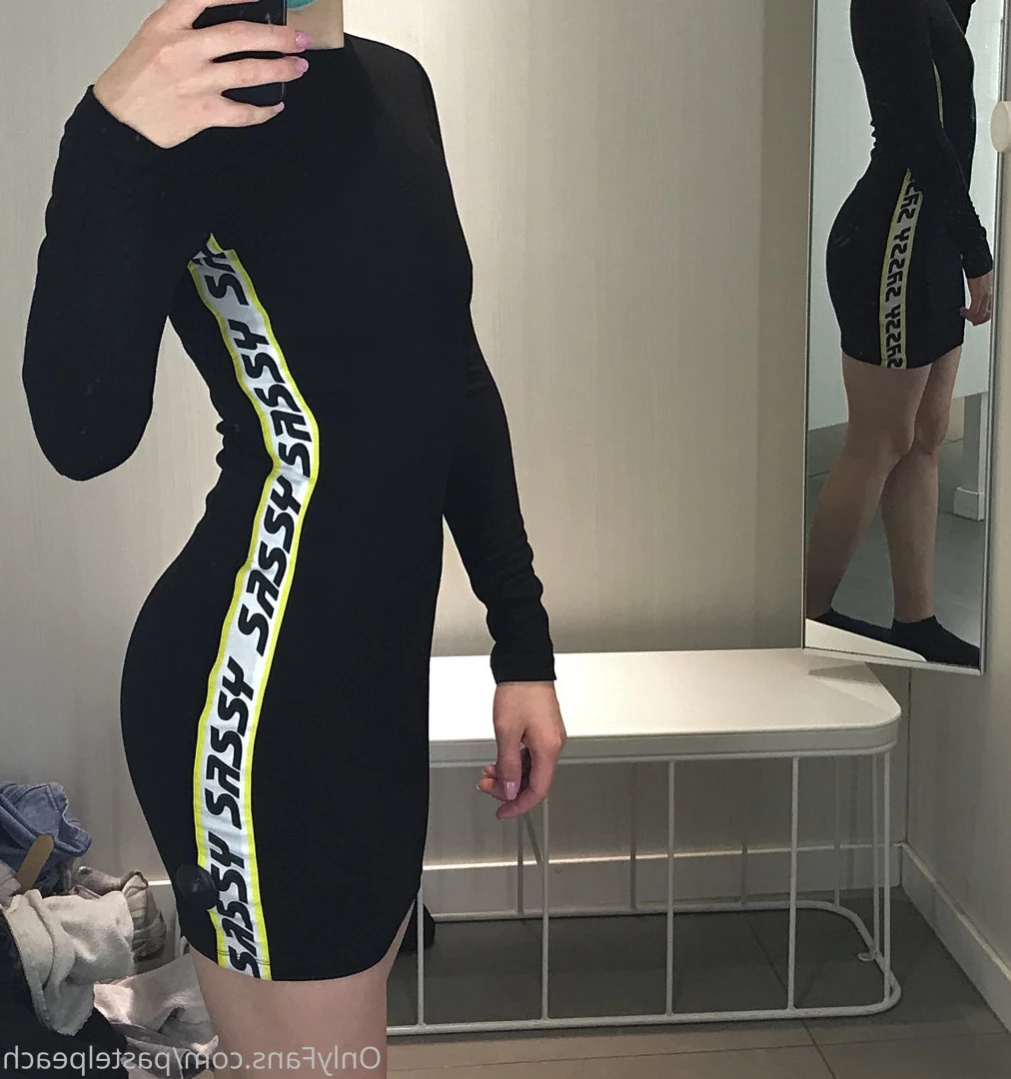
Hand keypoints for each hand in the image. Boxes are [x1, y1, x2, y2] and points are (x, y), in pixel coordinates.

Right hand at [92, 0, 310, 149]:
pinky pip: (243, 111)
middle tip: (299, 39)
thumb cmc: (135, 77)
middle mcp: (184, 49)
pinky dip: (264, 110)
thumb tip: (230, 27)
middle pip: (240, 35)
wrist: (119, 119)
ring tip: (298, 67)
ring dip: (280, 69)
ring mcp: (195, 82)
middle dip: (277, 37)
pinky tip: (276, 105)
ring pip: (249, 71)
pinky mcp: (202, 112)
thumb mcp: (154, 37)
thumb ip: (187, 27)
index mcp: (168, 24)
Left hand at [476, 682, 566, 819]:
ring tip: (488, 774)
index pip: (538, 790)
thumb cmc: (519, 691)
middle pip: (534, 781)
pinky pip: (531, 755)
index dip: (518, 805)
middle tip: (487, 786)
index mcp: (548, 748)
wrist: (525, 664)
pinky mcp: (543, 729)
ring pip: (531, 768)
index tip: (503, 811)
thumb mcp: (507, 731)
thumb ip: (508, 764)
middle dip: (508, 788)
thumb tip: (510, 789)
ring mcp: (549, 736)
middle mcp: (553, 744)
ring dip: (509, 774)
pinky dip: (514, 762)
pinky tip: (500, 761)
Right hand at [961, 269, 993, 325]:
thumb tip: (979, 297)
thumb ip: (983, 292)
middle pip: (986, 315)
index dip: (984, 318)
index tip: (976, 318)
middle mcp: (991, 297)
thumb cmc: (981, 271)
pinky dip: (967, 314)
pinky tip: (963, 310)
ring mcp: (985, 297)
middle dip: (978, 320)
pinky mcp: (978, 296)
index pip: (991, 311)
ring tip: (965, 314)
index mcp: (993, 294)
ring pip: (980, 315)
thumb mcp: (985, 284)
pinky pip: (973, 311)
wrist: (979, 264)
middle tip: (971, 320)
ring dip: (971, 318)